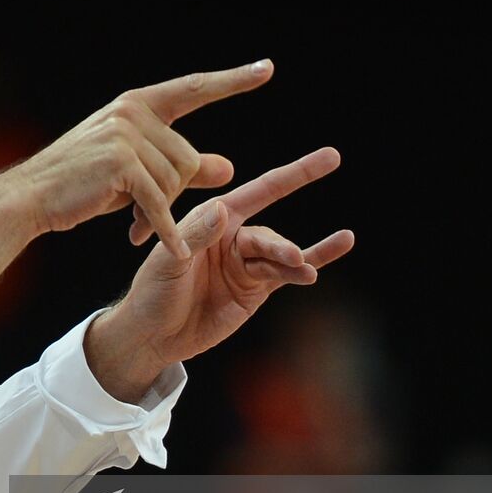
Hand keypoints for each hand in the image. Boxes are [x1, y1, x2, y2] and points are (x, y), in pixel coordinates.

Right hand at [1, 61, 272, 258]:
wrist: (32, 197)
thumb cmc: (84, 183)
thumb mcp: (137, 171)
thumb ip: (183, 167)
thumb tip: (229, 167)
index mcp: (137, 104)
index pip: (193, 89)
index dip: (232, 81)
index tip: (265, 69)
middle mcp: (133, 112)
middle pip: (186, 160)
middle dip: (173, 194)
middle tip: (142, 214)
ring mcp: (126, 135)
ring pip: (176, 183)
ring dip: (159, 211)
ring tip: (133, 222)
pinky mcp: (121, 164)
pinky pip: (158, 203)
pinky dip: (167, 231)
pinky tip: (177, 251)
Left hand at [86, 147, 354, 401]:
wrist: (153, 335)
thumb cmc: (152, 292)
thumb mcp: (168, 262)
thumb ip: (195, 236)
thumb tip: (222, 208)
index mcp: (211, 219)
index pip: (260, 192)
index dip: (296, 175)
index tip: (331, 157)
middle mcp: (232, 236)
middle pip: (267, 236)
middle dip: (280, 247)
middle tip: (290, 258)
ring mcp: (247, 263)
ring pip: (279, 258)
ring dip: (292, 264)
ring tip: (304, 274)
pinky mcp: (256, 288)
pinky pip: (288, 273)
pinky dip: (314, 262)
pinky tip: (339, 247)